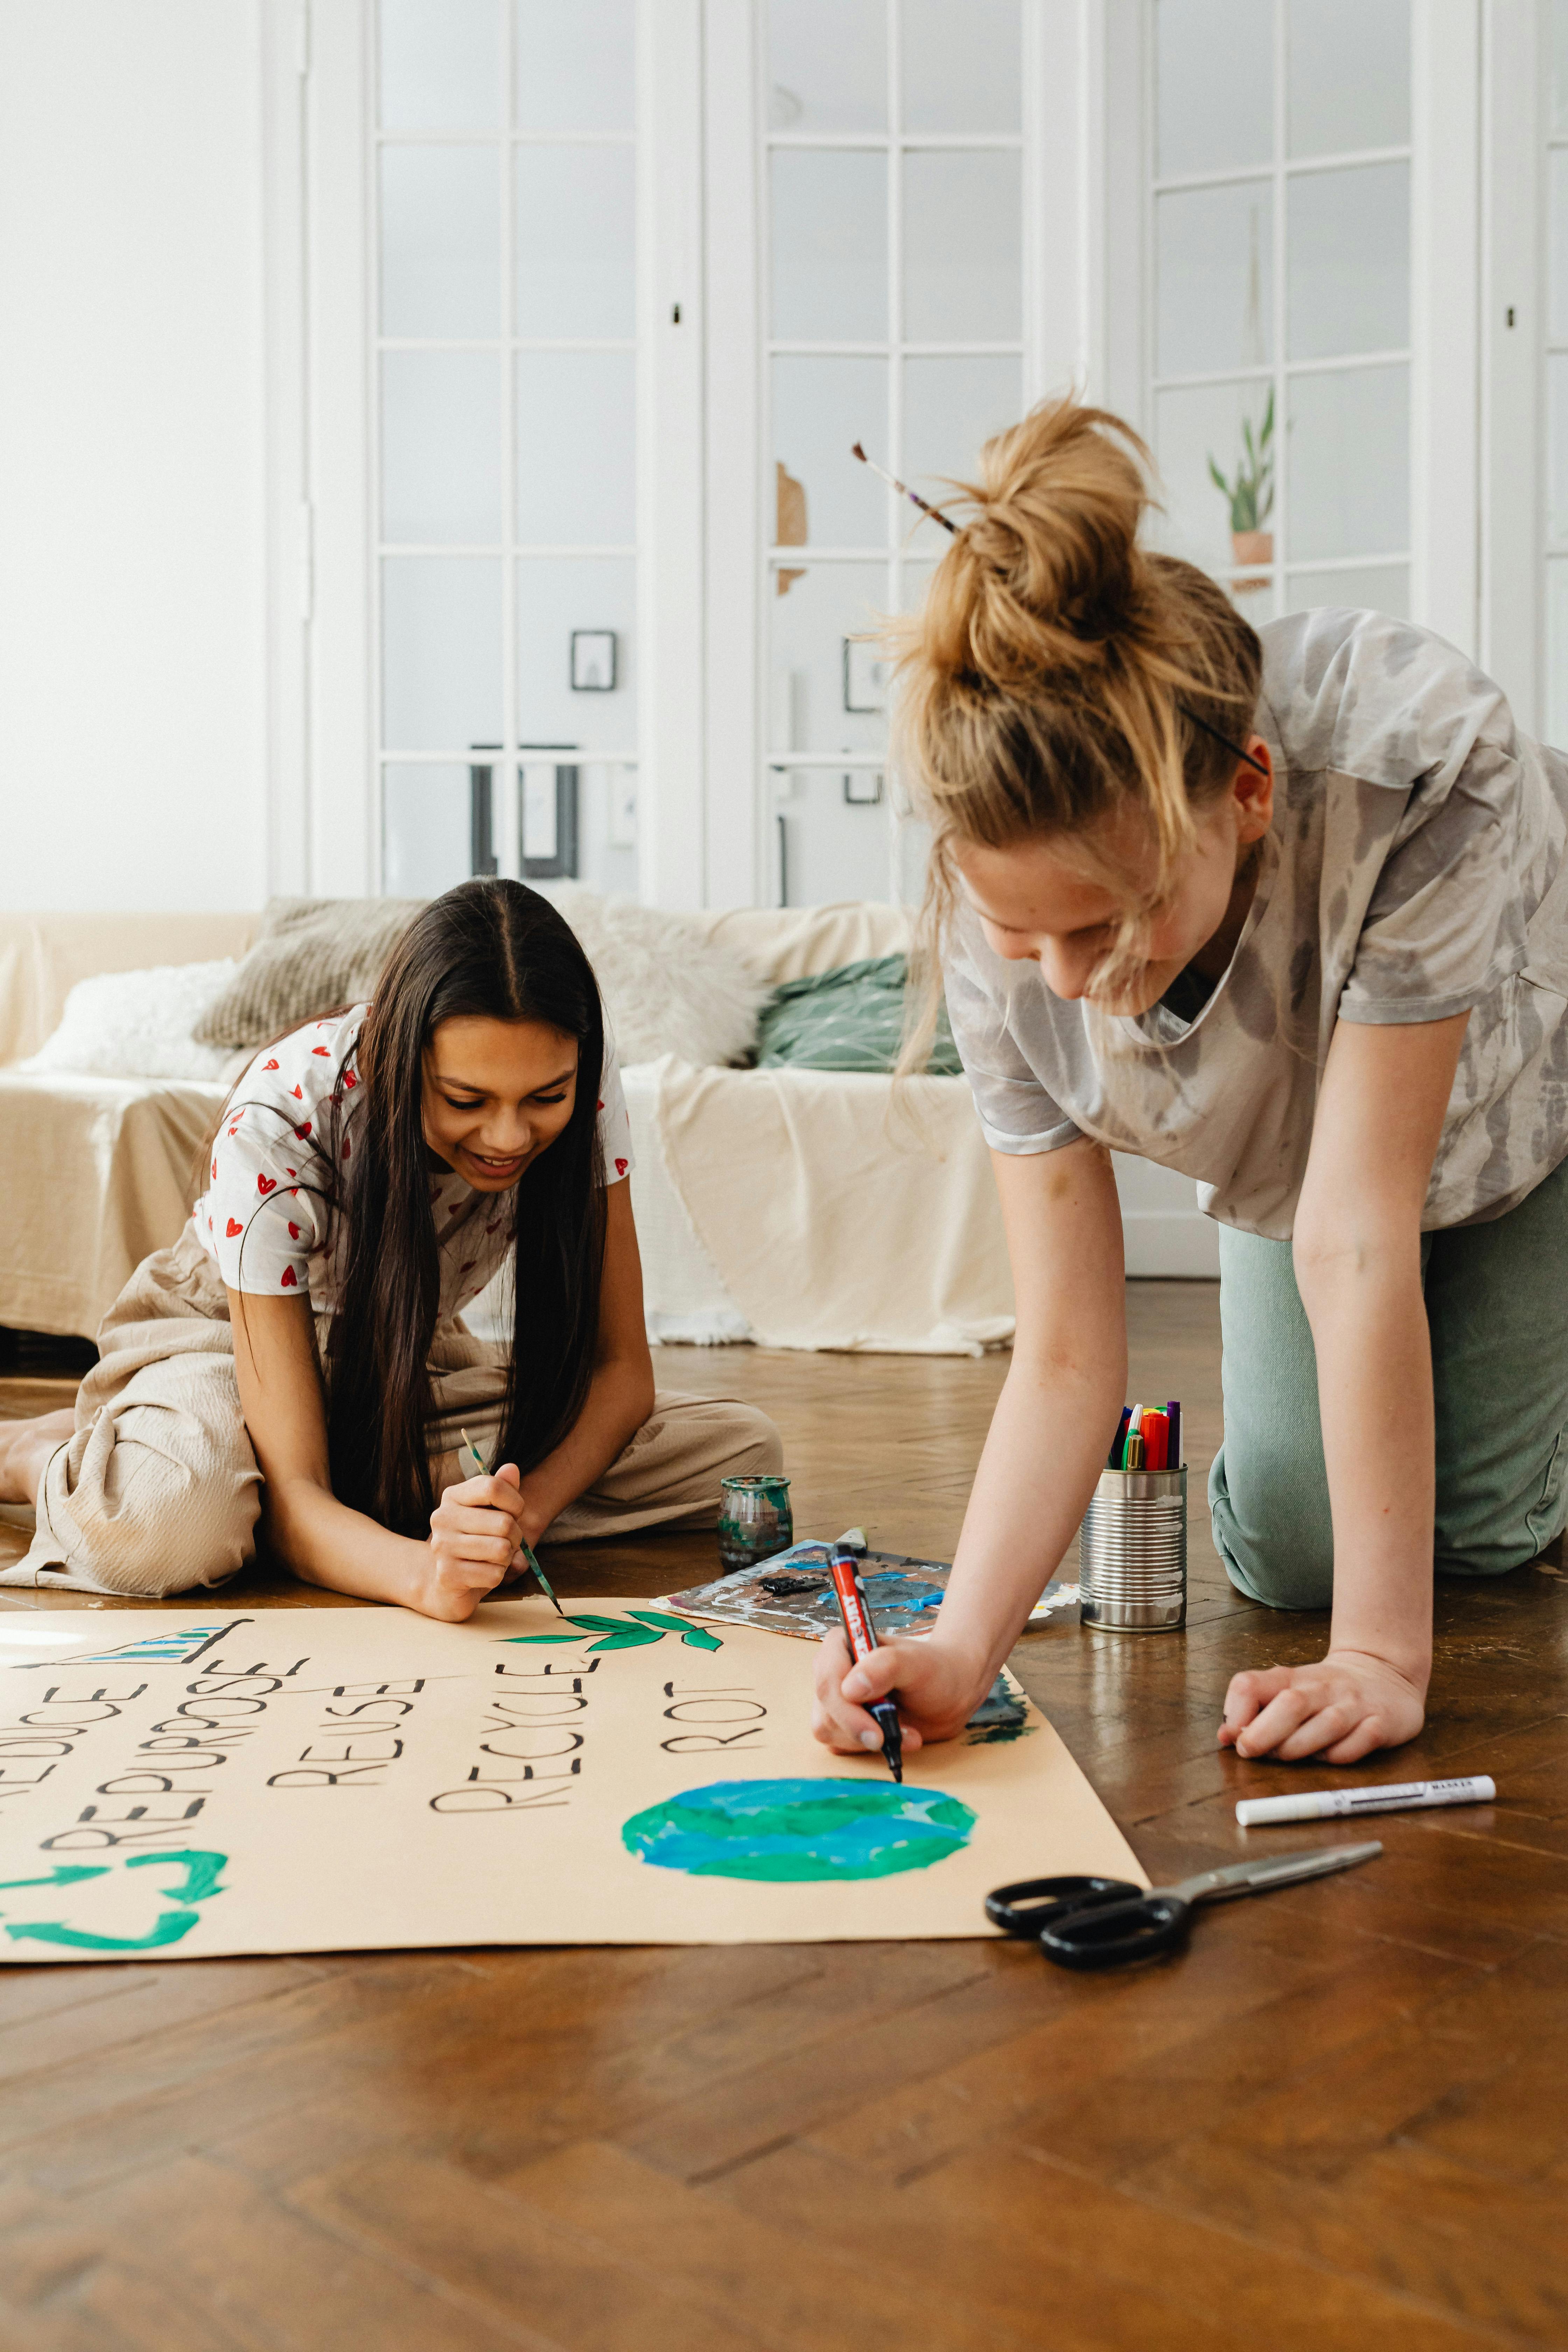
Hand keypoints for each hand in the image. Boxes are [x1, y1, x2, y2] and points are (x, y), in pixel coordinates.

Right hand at [420, 1461, 527, 1621]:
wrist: (444, 1580)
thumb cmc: (474, 1539)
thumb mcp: (489, 1511)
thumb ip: (501, 1489)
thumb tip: (512, 1468)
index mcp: (452, 1496)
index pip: (492, 1487)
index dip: (515, 1502)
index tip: (514, 1513)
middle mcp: (442, 1518)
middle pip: (504, 1522)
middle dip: (515, 1535)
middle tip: (504, 1541)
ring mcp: (442, 1547)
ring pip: (502, 1549)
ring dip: (506, 1557)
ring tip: (493, 1556)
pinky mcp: (447, 1575)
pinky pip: (494, 1574)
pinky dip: (497, 1576)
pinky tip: (482, 1572)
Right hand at [811, 1631, 990, 1759]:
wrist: (947, 1693)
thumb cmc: (933, 1671)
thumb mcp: (917, 1663)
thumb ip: (886, 1666)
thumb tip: (850, 1689)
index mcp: (842, 1645)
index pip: (828, 1680)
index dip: (846, 1710)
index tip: (876, 1732)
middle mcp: (832, 1671)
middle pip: (826, 1710)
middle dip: (860, 1730)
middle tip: (894, 1738)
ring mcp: (834, 1700)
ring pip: (829, 1731)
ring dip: (867, 1741)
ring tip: (906, 1734)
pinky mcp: (840, 1724)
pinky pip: (840, 1744)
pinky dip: (867, 1748)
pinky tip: (895, 1738)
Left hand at [1219, 1647, 1426, 1764]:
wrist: (1384, 1674)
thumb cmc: (1326, 1692)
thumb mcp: (1289, 1689)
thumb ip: (1257, 1710)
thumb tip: (1226, 1736)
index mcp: (1292, 1678)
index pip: (1252, 1684)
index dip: (1234, 1712)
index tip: (1230, 1736)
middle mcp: (1323, 1688)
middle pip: (1290, 1704)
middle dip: (1264, 1732)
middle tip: (1250, 1751)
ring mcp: (1354, 1705)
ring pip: (1327, 1725)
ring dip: (1299, 1746)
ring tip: (1286, 1756)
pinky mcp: (1381, 1723)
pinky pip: (1359, 1743)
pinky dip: (1339, 1755)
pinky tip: (1328, 1756)